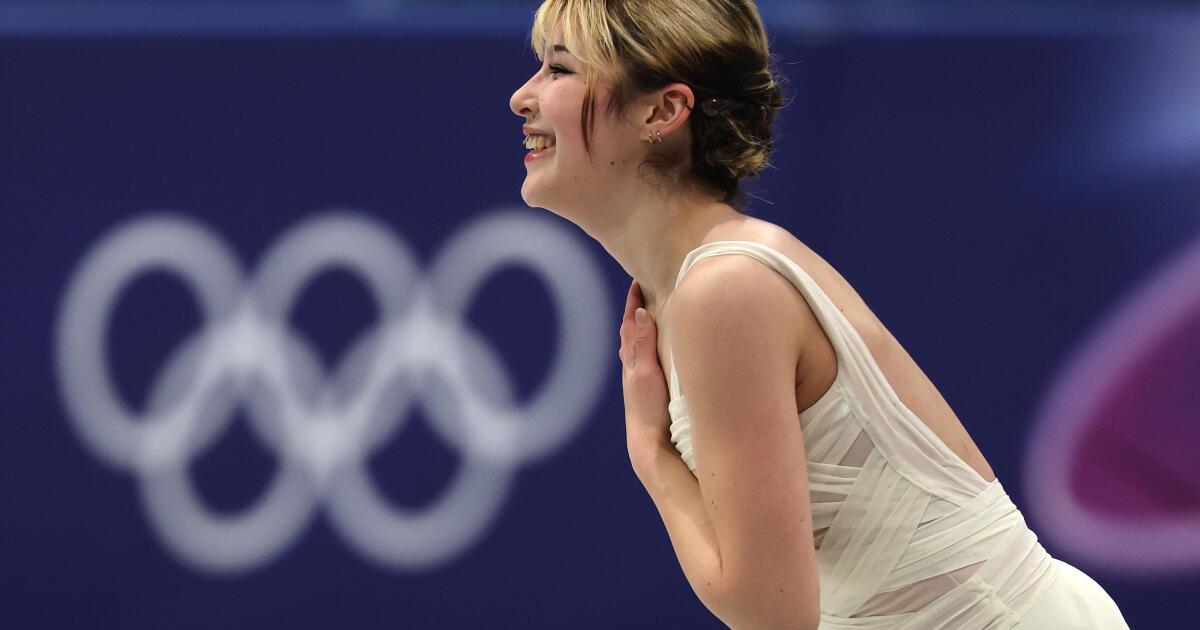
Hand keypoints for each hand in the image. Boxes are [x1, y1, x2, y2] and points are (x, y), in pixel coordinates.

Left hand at [619, 279, 672, 475]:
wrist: (651, 443)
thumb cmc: (648, 408)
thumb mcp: (645, 372)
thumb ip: (643, 344)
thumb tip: (640, 313)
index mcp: (632, 358)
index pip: (631, 322)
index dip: (634, 301)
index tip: (637, 280)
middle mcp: (634, 365)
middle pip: (633, 330)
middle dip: (638, 309)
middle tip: (645, 288)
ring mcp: (643, 378)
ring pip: (641, 345)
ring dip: (645, 327)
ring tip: (652, 311)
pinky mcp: (652, 389)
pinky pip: (650, 359)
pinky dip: (652, 345)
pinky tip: (659, 350)